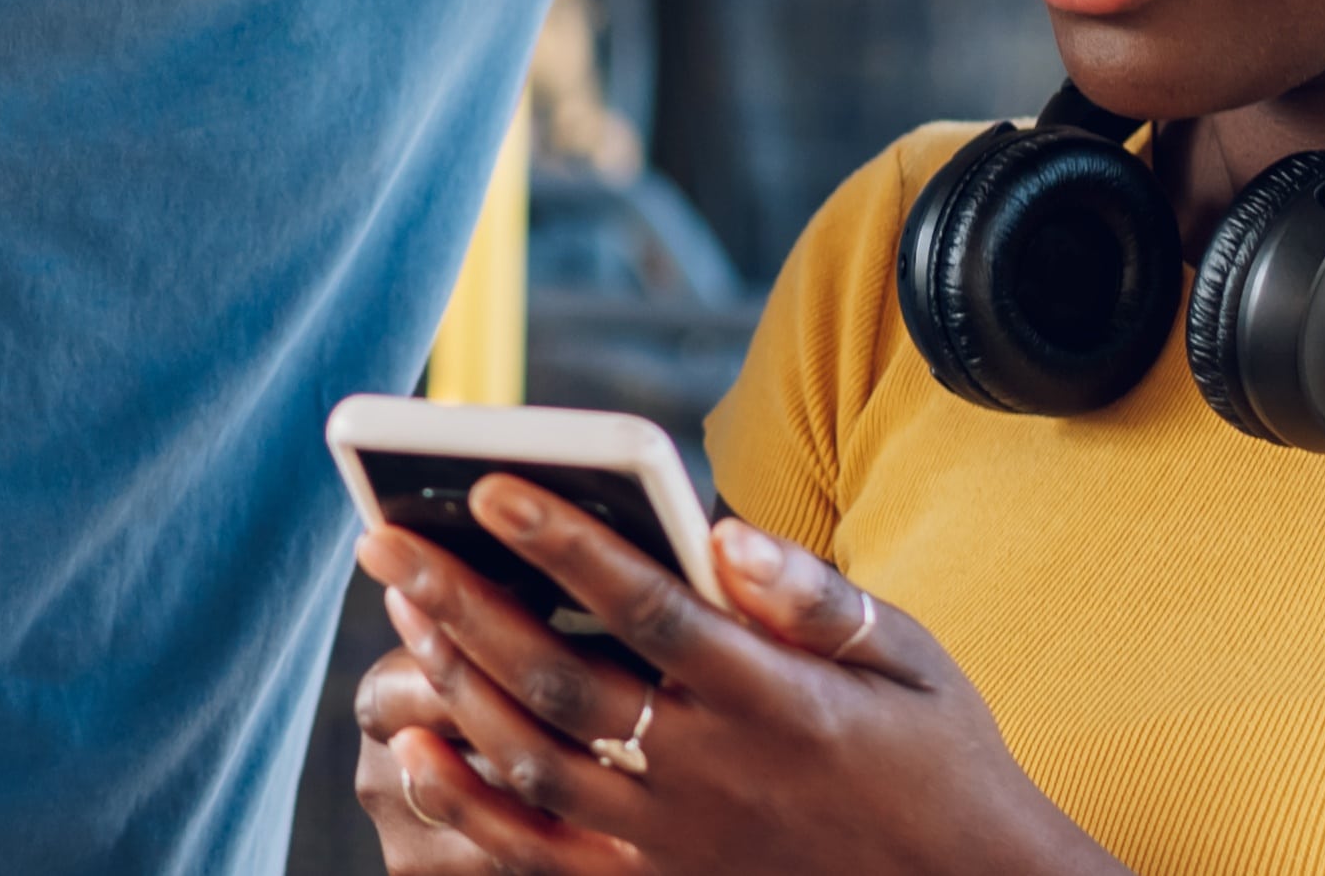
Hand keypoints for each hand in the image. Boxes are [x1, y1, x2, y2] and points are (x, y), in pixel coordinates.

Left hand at [349, 479, 1126, 875]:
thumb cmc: (938, 756)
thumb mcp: (910, 656)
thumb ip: (815, 596)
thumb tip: (727, 531)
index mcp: (778, 698)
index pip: (648, 607)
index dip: (564, 544)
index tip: (490, 486)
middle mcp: (715, 773)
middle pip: (561, 679)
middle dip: (462, 602)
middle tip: (386, 539)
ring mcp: (677, 839)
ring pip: (534, 758)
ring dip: (456, 681)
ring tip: (402, 609)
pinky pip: (538, 852)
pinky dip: (465, 804)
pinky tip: (412, 745)